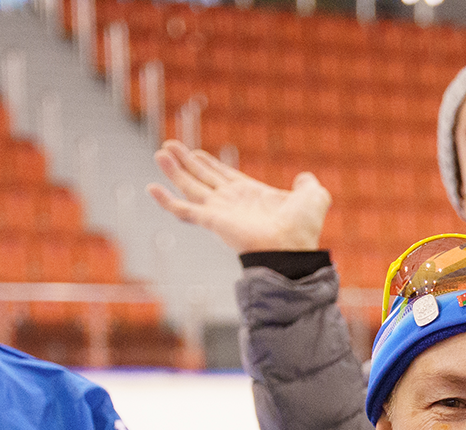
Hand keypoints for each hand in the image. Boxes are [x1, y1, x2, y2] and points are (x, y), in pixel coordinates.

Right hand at [147, 140, 331, 253]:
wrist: (292, 248)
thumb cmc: (303, 228)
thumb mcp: (313, 197)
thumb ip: (309, 185)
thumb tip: (304, 178)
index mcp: (250, 194)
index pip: (224, 175)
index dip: (209, 164)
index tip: (195, 153)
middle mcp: (232, 202)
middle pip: (203, 177)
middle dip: (187, 162)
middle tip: (169, 146)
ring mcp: (220, 211)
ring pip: (190, 186)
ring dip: (174, 170)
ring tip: (160, 153)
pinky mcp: (212, 220)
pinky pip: (183, 210)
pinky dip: (166, 200)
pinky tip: (152, 187)